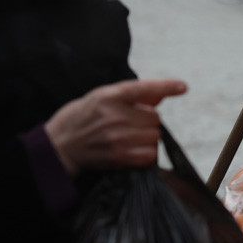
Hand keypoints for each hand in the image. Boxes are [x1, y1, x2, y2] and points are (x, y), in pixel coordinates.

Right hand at [44, 78, 187, 176]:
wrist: (59, 146)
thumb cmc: (80, 118)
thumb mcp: (99, 98)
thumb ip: (130, 96)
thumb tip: (160, 96)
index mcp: (108, 97)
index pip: (143, 88)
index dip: (165, 86)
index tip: (183, 86)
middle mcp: (114, 116)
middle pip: (154, 118)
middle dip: (146, 120)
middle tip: (128, 123)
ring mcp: (117, 137)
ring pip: (154, 136)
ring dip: (147, 137)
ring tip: (127, 136)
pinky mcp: (119, 156)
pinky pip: (150, 154)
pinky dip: (146, 153)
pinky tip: (131, 149)